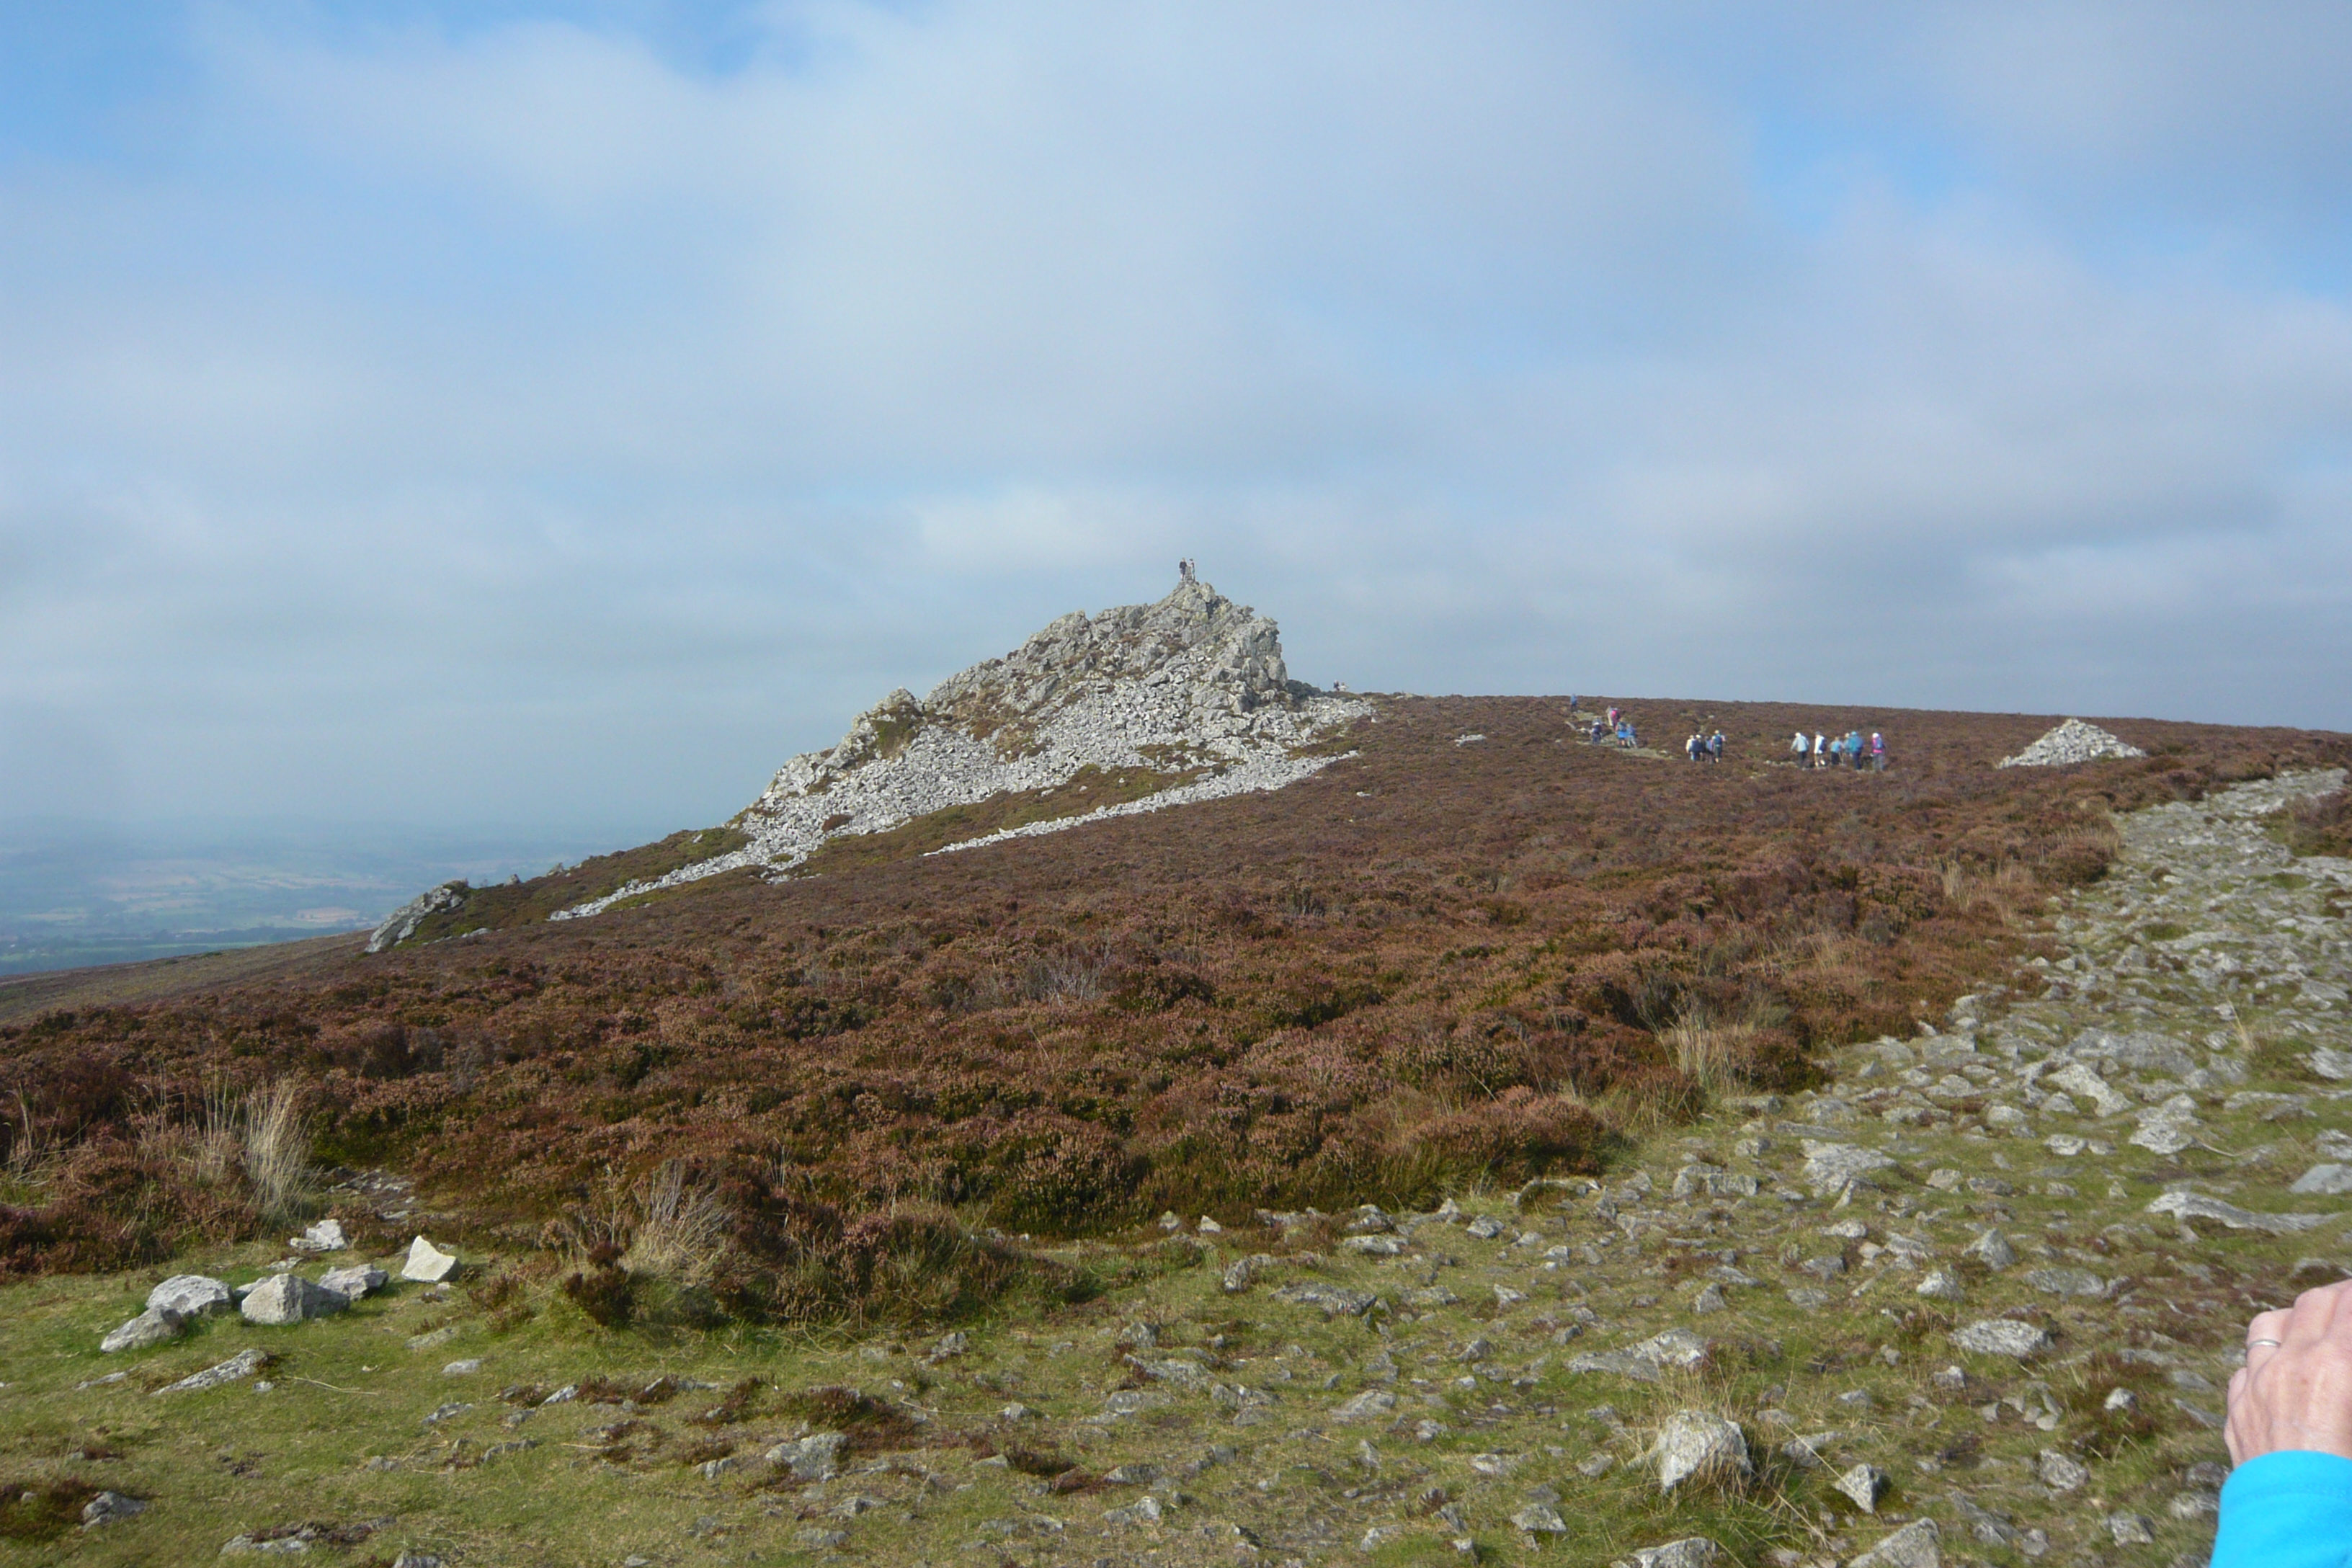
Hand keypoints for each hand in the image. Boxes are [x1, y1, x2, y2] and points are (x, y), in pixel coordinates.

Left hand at [2227, 1280, 2351, 1464]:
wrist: (2299, 1520)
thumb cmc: (2346, 1474)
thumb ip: (2348, 1369)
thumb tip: (2344, 1358)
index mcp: (2334, 1364)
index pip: (2350, 1306)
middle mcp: (2289, 1362)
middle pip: (2313, 1304)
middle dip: (2338, 1295)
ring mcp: (2255, 1381)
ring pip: (2269, 1323)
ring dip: (2295, 1317)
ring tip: (2315, 1322)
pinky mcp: (2236, 1405)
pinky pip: (2247, 1364)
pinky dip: (2266, 1358)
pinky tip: (2279, 1367)